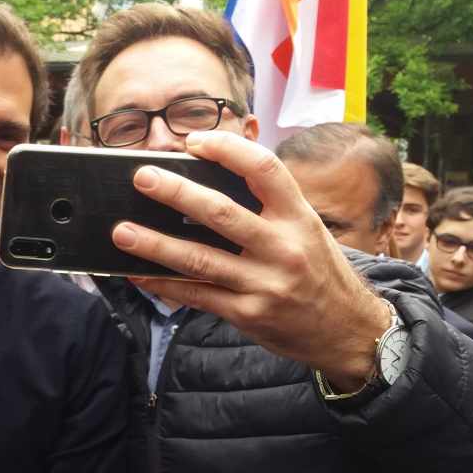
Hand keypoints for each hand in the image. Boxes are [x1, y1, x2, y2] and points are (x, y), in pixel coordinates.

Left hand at [113, 130, 391, 392]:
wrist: (350, 331)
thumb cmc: (320, 272)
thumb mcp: (307, 230)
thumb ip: (268, 207)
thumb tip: (208, 181)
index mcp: (299, 217)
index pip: (263, 170)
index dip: (227, 150)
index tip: (195, 141)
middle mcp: (283, 248)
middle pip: (221, 212)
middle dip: (176, 193)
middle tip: (142, 177)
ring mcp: (265, 284)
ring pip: (199, 259)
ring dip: (155, 244)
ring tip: (122, 231)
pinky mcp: (248, 314)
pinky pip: (197, 295)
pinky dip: (164, 284)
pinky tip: (138, 273)